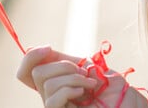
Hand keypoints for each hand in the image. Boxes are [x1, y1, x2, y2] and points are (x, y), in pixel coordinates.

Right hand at [17, 45, 147, 107]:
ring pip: (46, 84)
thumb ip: (67, 61)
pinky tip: (86, 91)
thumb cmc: (120, 93)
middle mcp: (54, 99)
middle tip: (84, 72)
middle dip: (61, 65)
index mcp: (59, 86)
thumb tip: (42, 50)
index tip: (47, 47)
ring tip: (91, 84)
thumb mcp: (91, 69)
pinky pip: (52, 101)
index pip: (27, 73)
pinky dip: (70, 89)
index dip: (30, 57)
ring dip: (72, 77)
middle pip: (36, 74)